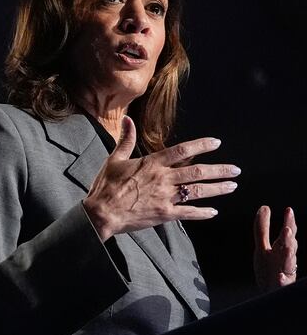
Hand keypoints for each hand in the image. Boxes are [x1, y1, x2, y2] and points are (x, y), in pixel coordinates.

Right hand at [82, 117, 240, 241]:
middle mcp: (163, 179)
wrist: (100, 214)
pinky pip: (188, 213)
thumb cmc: (105, 187)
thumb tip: (127, 120)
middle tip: (235, 170)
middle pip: (198, 172)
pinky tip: (213, 212)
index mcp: (152, 164)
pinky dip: (202, 213)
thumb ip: (125, 140)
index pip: (183, 150)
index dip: (202, 145)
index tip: (216, 143)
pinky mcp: (163, 214)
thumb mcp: (114, 160)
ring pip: (198, 191)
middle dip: (220, 170)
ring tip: (232, 186)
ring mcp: (165, 197)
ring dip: (218, 188)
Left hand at [253, 205, 297, 289]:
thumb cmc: (269, 269)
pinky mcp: (282, 285)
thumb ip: (262, 229)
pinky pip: (284, 283)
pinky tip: (280, 276)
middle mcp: (286, 258)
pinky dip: (283, 279)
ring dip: (289, 256)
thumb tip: (264, 207)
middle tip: (288, 229)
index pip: (287, 233)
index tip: (288, 210)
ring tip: (287, 249)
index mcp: (282, 248)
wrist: (269, 291)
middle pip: (290, 246)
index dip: (288, 222)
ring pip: (290, 263)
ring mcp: (285, 271)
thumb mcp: (262, 247)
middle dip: (289, 238)